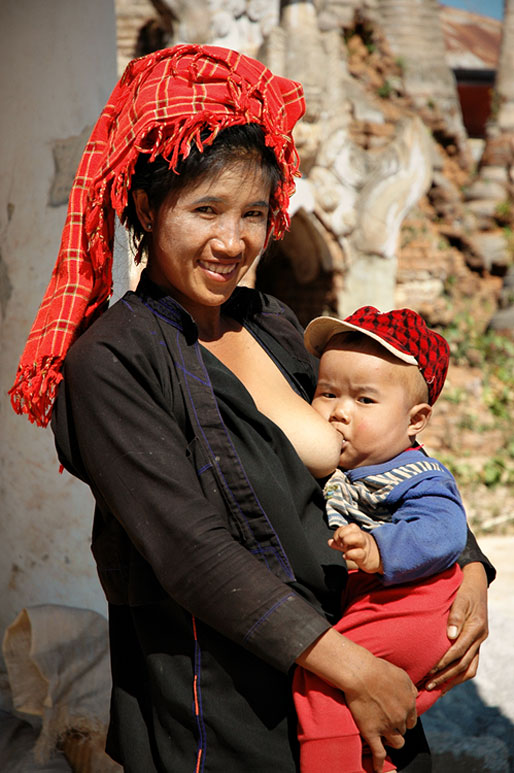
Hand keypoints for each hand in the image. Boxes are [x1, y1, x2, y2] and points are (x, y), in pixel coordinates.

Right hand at [296, 629, 417, 772]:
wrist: (361, 673)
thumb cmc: (379, 670)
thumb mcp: (401, 674)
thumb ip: (410, 688)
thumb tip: (415, 695)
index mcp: (409, 704)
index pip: (411, 719)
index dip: (404, 718)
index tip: (398, 716)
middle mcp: (401, 718)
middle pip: (403, 730)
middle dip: (397, 727)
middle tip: (387, 721)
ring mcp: (387, 727)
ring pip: (396, 742)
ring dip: (392, 740)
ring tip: (385, 737)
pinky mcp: (372, 732)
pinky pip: (379, 753)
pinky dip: (379, 764)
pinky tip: (378, 770)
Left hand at [329, 523, 382, 573]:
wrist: (379, 559)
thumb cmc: (362, 550)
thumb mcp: (350, 546)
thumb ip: (339, 544)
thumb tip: (329, 542)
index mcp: (356, 533)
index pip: (346, 527)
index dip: (338, 532)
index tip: (336, 540)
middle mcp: (361, 537)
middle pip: (352, 528)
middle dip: (342, 534)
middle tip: (340, 543)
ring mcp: (364, 546)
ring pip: (358, 537)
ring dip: (347, 540)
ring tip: (343, 547)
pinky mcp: (366, 557)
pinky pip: (359, 553)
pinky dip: (350, 554)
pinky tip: (346, 556)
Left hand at [426, 562, 487, 692]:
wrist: (475, 584)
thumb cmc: (463, 590)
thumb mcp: (460, 599)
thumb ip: (455, 616)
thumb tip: (451, 635)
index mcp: (476, 628)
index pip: (459, 651)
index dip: (444, 663)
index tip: (430, 671)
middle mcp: (480, 638)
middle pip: (464, 665)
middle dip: (446, 677)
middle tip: (428, 686)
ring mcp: (479, 642)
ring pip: (469, 669)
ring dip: (452, 680)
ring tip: (435, 689)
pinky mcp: (476, 643)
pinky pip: (470, 664)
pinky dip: (458, 674)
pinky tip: (445, 680)